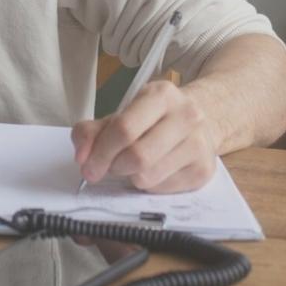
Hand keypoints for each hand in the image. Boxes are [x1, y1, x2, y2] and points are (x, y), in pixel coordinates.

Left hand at [71, 80, 220, 193]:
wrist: (200, 121)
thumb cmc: (153, 120)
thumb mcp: (123, 115)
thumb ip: (93, 132)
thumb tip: (82, 157)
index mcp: (161, 95)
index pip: (124, 129)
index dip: (100, 152)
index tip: (87, 166)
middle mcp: (186, 116)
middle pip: (137, 156)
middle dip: (114, 167)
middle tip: (109, 167)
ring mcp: (199, 143)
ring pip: (149, 177)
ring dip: (131, 177)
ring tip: (133, 166)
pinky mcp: (204, 170)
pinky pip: (162, 190)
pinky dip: (149, 186)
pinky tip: (154, 171)